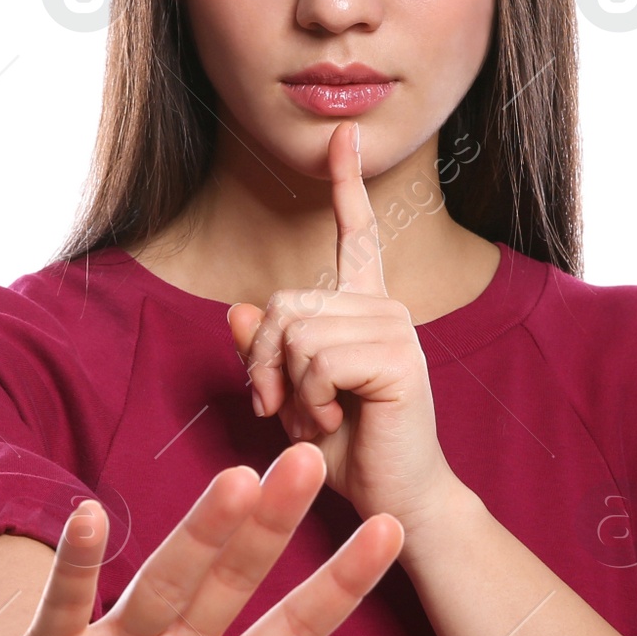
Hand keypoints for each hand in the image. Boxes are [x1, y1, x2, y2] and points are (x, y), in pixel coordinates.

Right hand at [0, 443, 405, 635]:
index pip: (295, 630)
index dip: (340, 583)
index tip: (391, 529)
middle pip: (232, 583)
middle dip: (269, 527)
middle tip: (309, 460)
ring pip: (164, 585)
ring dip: (198, 535)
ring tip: (237, 482)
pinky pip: (66, 603)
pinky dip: (77, 563)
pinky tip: (92, 516)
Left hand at [226, 119, 464, 537]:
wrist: (393, 500)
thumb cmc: (348, 451)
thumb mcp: (292, 398)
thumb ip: (267, 353)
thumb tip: (237, 308)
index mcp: (364, 309)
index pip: (357, 235)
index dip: (346, 184)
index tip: (341, 135)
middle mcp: (384, 307)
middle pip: (285, 302)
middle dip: (265, 362)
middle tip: (283, 408)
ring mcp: (396, 328)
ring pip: (297, 332)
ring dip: (289, 389)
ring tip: (315, 419)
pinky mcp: (399, 356)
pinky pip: (317, 359)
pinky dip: (309, 401)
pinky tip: (333, 422)